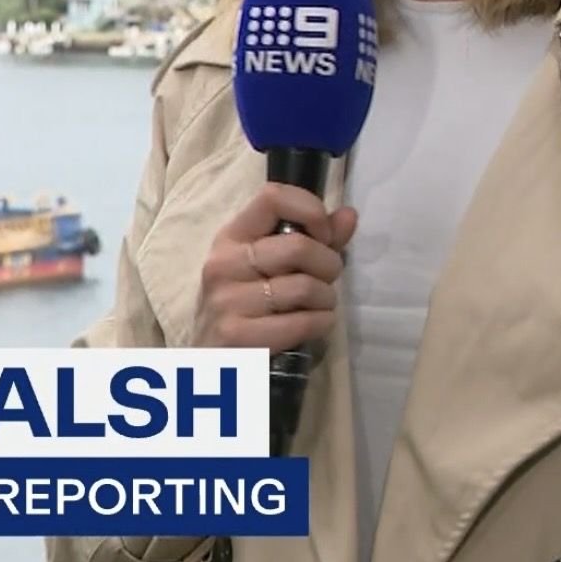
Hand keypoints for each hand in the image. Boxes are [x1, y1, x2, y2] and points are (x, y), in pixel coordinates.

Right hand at [193, 182, 358, 351]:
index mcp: (231, 237)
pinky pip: (302, 322)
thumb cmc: (247, 307)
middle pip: (299, 247)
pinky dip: (321, 323)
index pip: (273, 197)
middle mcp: (223, 263)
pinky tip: (316, 324)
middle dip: (329, 264)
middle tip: (328, 278)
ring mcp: (226, 300)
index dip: (311, 211)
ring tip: (320, 305)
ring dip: (326, 298)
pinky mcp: (237, 336)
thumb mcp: (270, 267)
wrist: (211, 364)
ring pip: (304, 286)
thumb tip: (349, 215)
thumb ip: (313, 239)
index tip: (323, 235)